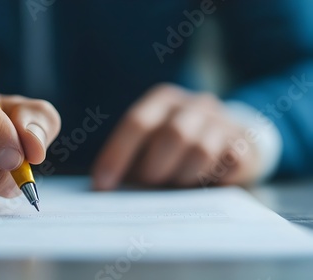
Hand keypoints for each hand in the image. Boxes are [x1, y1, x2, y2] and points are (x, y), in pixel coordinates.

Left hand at [92, 83, 260, 189]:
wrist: (231, 140)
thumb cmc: (177, 148)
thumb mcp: (151, 146)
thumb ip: (131, 161)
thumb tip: (106, 188)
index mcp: (163, 100)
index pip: (137, 122)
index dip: (117, 155)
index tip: (103, 186)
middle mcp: (194, 104)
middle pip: (174, 134)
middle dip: (155, 166)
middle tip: (148, 184)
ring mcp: (223, 120)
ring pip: (202, 150)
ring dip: (184, 175)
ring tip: (177, 184)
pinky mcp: (244, 141)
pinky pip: (229, 163)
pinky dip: (213, 179)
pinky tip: (205, 183)